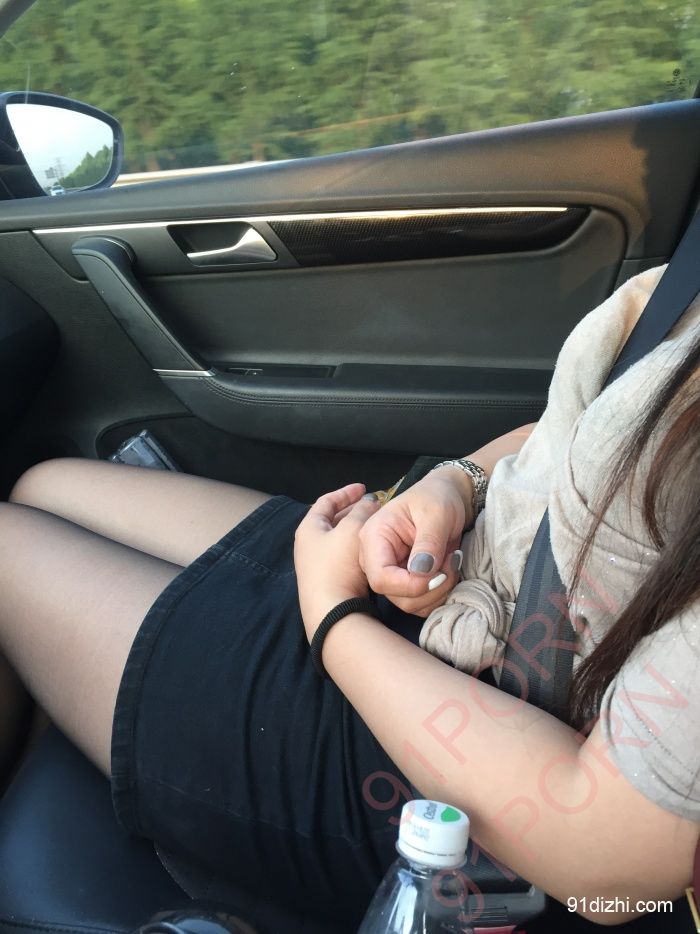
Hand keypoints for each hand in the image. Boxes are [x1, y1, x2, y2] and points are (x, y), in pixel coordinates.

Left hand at [294, 483, 381, 640]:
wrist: (331, 611)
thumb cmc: (338, 566)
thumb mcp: (352, 530)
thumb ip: (362, 511)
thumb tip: (370, 500)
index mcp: (309, 528)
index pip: (326, 502)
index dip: (346, 493)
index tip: (363, 487)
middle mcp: (309, 545)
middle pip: (332, 520)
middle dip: (353, 511)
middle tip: (374, 507)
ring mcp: (317, 564)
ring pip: (340, 539)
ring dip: (358, 530)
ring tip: (377, 526)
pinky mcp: (329, 580)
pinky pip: (345, 556)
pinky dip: (358, 548)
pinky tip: (373, 550)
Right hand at [358, 470, 467, 616]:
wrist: (445, 496)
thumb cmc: (437, 497)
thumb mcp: (437, 513)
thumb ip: (429, 541)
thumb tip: (420, 572)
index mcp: (374, 537)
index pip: (380, 578)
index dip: (410, 585)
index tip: (438, 573)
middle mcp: (375, 558)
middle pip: (395, 595)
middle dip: (429, 587)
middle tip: (451, 562)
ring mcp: (389, 572)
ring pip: (409, 604)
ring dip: (437, 590)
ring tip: (451, 562)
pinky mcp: (403, 581)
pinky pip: (420, 603)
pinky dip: (438, 593)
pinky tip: (447, 571)